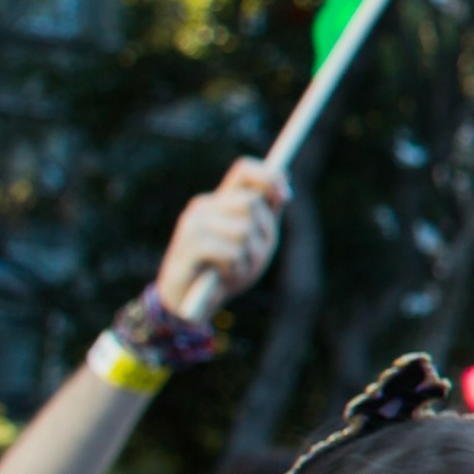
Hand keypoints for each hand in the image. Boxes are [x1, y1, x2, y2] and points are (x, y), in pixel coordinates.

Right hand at [155, 161, 287, 314]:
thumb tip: (284, 184)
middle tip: (250, 256)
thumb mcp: (255, 242)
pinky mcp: (187, 247)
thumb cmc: (226, 271)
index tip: (286, 197)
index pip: (244, 169)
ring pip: (243, 229)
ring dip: (248, 258)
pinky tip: (221, 277)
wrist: (190, 304)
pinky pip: (230, 252)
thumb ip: (267, 214)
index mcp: (220, 201)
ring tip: (233, 269)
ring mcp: (192, 224)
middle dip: (262, 233)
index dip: (269, 177)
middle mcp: (203, 206)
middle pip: (251, 201)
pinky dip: (234, 269)